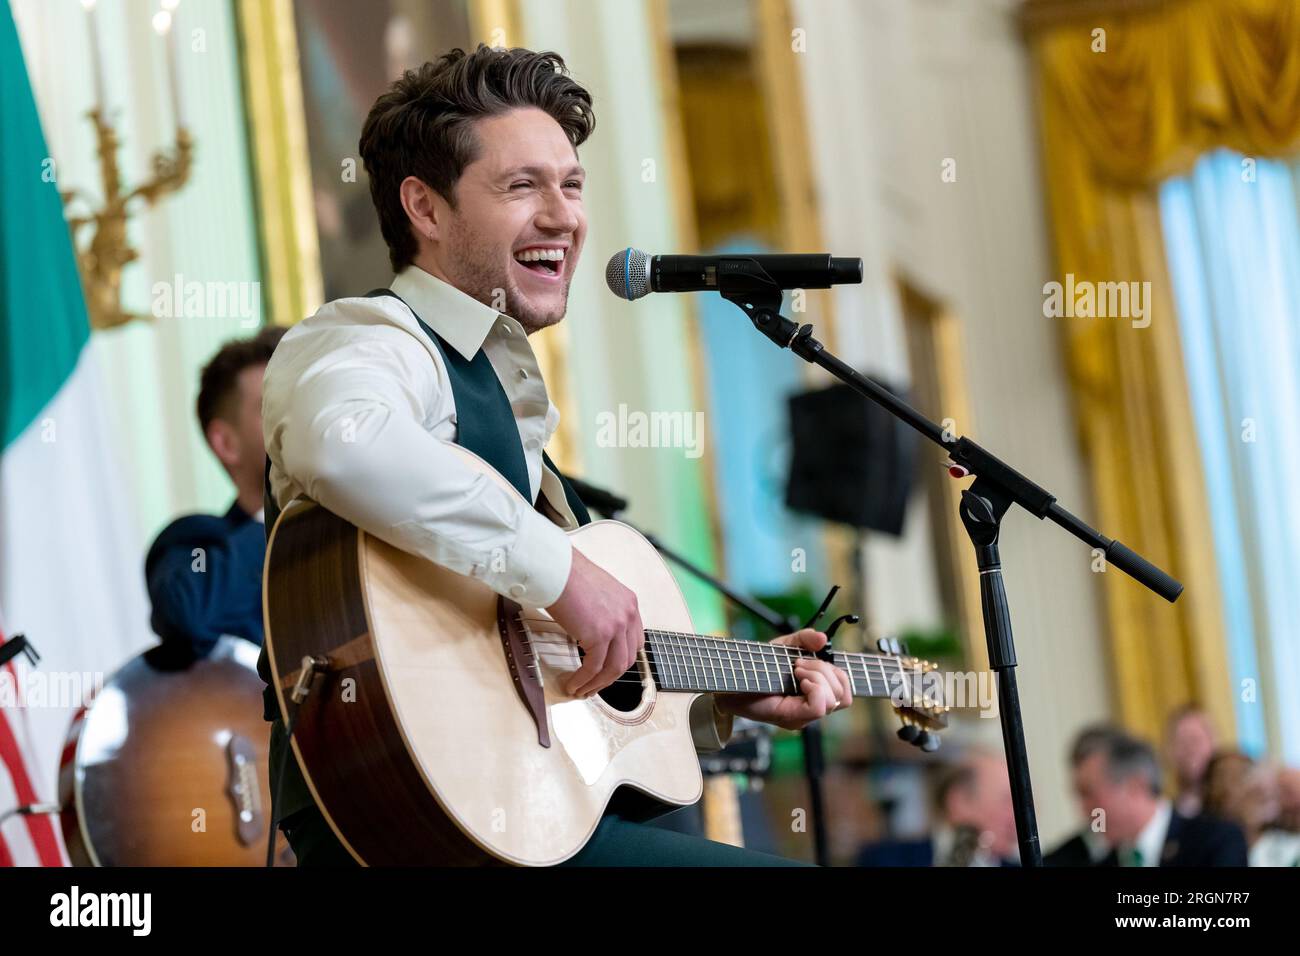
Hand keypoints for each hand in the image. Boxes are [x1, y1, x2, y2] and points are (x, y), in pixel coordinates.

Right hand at [546, 548, 643, 697]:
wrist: (556, 569)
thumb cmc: (567, 574)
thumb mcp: (597, 590)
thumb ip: (602, 610)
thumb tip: (591, 629)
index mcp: (629, 603)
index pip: (635, 640)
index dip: (622, 659)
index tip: (608, 669)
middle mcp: (628, 615)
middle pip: (627, 658)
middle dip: (610, 677)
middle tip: (594, 686)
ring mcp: (615, 626)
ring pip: (613, 668)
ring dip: (597, 684)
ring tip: (582, 691)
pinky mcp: (598, 636)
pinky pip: (593, 667)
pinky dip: (583, 680)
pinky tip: (573, 684)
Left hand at [713, 629, 850, 730]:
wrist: (731, 679)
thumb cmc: (756, 666)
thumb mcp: (784, 646)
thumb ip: (804, 639)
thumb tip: (822, 638)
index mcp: (814, 695)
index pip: (845, 694)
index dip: (838, 674)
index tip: (812, 660)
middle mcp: (811, 709)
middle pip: (842, 696)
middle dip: (825, 671)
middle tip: (799, 664)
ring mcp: (803, 717)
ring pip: (832, 701)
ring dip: (819, 677)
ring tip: (797, 670)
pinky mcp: (791, 718)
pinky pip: (817, 708)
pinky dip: (814, 688)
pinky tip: (798, 679)